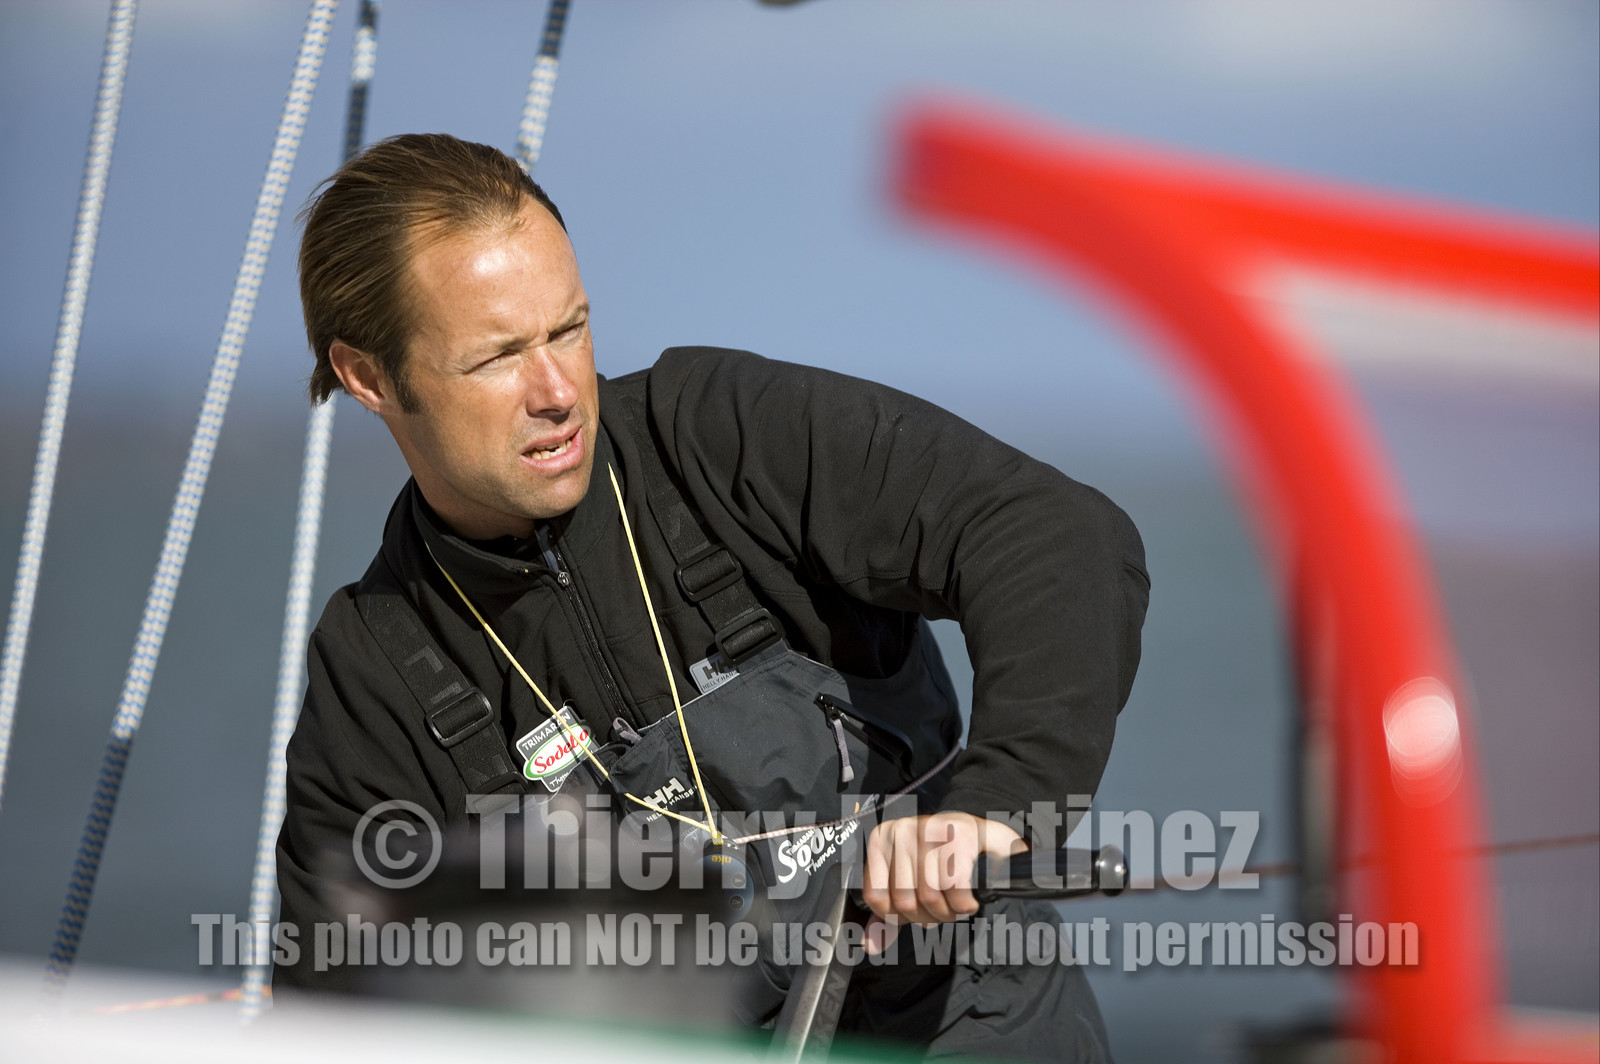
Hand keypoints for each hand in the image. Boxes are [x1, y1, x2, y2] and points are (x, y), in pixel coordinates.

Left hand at [859, 812, 1023, 953]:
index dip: (897, 916)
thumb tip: (870, 945)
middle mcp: (900, 831)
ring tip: (955, 907)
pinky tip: (968, 901)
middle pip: (904, 900)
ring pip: (930, 896)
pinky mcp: (958, 837)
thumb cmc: (939, 860)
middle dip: (926, 917)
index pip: (876, 897)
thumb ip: (888, 912)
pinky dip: (964, 905)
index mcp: (881, 840)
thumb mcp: (908, 882)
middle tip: (941, 912)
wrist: (979, 834)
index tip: (915, 913)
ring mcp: (929, 831)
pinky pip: (955, 889)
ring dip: (947, 913)